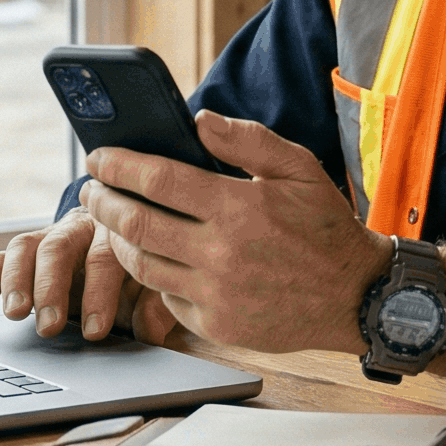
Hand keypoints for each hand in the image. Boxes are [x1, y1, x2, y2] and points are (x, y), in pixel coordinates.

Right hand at [0, 212, 180, 344]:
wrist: (125, 238)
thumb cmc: (140, 269)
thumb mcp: (156, 285)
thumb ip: (156, 306)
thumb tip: (150, 330)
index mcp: (117, 231)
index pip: (106, 257)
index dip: (99, 294)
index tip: (95, 331)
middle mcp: (80, 227)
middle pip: (59, 248)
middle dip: (51, 288)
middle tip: (49, 326)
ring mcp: (50, 236)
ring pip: (26, 247)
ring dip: (17, 281)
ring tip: (15, 313)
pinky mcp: (27, 250)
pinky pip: (2, 256)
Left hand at [81, 111, 390, 352]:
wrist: (355, 296)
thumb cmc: (325, 227)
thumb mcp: (299, 169)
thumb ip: (248, 140)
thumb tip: (199, 120)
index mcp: (238, 207)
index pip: (157, 180)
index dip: (118, 166)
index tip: (98, 158)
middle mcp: (221, 253)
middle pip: (135, 224)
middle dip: (102, 202)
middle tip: (90, 189)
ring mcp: (216, 294)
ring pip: (142, 265)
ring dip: (116, 239)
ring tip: (111, 220)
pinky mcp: (217, 325)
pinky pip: (166, 298)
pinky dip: (152, 275)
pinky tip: (151, 256)